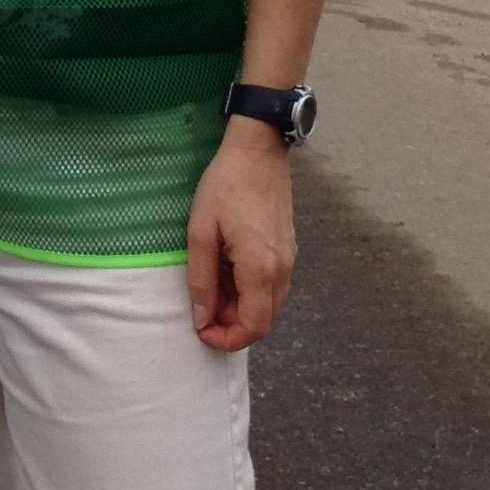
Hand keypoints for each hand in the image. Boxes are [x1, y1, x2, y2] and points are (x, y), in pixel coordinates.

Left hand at [186, 119, 296, 352]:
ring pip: (269, 305)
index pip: (253, 327)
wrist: (258, 150)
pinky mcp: (287, 249)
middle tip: (203, 310)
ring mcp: (288, 259)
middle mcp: (281, 269)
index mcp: (260, 268)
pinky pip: (272, 285)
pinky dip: (250, 292)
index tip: (202, 331)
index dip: (227, 339)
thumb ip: (201, 281)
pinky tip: (227, 272)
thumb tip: (201, 318)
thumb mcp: (201, 233)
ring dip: (240, 309)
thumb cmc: (225, 186)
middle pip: (264, 321)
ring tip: (211, 288)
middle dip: (232, 326)